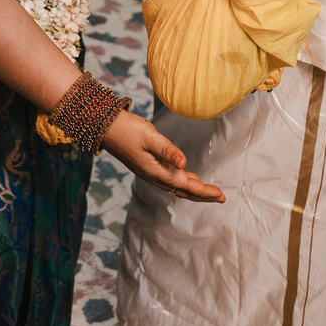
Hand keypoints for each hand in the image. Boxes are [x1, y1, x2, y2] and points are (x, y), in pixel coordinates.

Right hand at [103, 110, 223, 201]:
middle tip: (221, 198)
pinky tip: (188, 177)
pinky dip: (183, 182)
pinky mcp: (147, 166)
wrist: (104, 127)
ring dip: (194, 190)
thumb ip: (167, 150)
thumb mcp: (149, 136)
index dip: (204, 191)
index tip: (221, 194)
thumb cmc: (127, 129)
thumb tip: (184, 163)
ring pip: (176, 187)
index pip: (185, 185)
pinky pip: (169, 180)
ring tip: (210, 192)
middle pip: (182, 191)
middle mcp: (153, 175)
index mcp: (155, 171)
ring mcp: (149, 172)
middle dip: (203, 196)